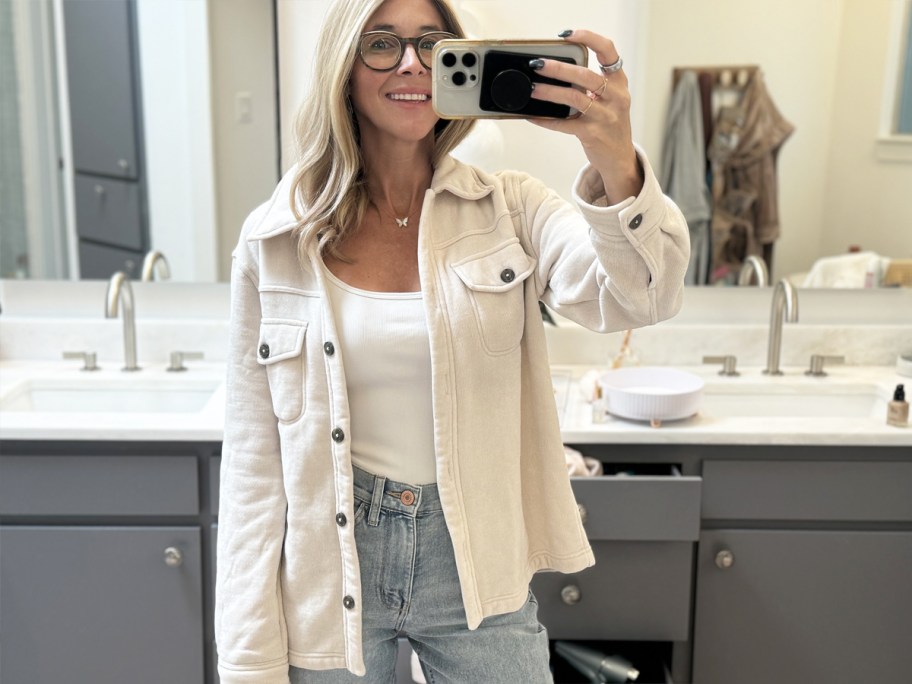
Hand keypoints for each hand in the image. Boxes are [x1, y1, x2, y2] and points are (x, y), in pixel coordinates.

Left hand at [528, 29, 642, 202]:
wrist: (619, 157)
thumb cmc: (609, 122)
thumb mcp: (609, 98)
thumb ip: (590, 83)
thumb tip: (555, 69)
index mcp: (619, 81)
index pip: (608, 51)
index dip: (589, 38)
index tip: (566, 35)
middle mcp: (615, 97)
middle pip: (586, 75)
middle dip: (558, 68)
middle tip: (537, 65)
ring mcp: (605, 117)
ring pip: (574, 99)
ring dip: (550, 92)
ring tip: (532, 88)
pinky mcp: (592, 135)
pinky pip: (565, 124)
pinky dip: (546, 119)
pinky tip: (532, 115)